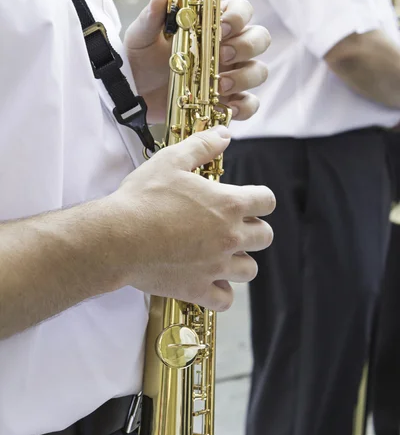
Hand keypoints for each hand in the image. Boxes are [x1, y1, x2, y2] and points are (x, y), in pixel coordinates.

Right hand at [109, 127, 274, 310]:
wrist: (117, 238)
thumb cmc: (142, 198)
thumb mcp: (171, 160)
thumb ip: (202, 146)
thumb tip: (224, 135)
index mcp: (228, 204)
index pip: (267, 201)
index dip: (260, 198)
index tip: (247, 199)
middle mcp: (229, 237)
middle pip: (265, 237)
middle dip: (253, 229)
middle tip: (233, 225)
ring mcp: (216, 267)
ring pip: (249, 270)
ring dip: (240, 260)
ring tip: (221, 253)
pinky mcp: (197, 289)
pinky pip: (225, 300)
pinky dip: (221, 291)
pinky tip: (209, 280)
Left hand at [124, 0, 269, 123]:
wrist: (134, 95)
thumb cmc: (141, 59)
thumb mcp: (141, 37)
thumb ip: (151, 18)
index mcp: (212, 24)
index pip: (242, 10)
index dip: (238, 16)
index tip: (221, 27)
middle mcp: (228, 47)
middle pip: (260, 38)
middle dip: (246, 46)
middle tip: (221, 56)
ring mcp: (231, 75)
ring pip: (258, 71)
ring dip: (245, 76)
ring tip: (220, 85)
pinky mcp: (228, 101)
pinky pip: (250, 104)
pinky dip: (244, 107)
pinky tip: (225, 108)